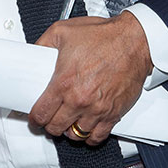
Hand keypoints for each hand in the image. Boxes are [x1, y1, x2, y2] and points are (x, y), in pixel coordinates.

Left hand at [30, 11, 153, 144]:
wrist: (135, 40)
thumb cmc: (104, 36)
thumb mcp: (63, 31)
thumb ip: (43, 43)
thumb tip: (32, 52)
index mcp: (64, 82)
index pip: (41, 114)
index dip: (34, 119)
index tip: (34, 119)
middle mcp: (79, 99)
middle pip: (55, 128)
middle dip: (49, 125)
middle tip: (50, 119)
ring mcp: (97, 109)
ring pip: (75, 135)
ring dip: (68, 131)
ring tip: (67, 122)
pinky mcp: (113, 113)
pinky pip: (97, 137)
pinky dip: (89, 136)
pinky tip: (86, 128)